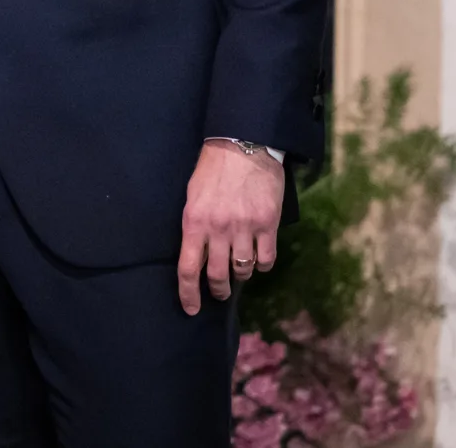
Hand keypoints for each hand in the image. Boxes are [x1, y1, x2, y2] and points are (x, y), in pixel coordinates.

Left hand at [176, 140, 282, 314]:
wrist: (243, 146)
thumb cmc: (212, 171)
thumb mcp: (192, 197)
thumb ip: (194, 226)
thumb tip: (197, 254)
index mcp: (194, 222)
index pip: (188, 269)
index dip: (189, 294)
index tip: (191, 309)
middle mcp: (218, 229)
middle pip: (218, 275)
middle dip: (218, 290)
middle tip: (219, 292)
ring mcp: (245, 228)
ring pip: (243, 269)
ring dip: (240, 275)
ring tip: (239, 271)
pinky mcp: (267, 224)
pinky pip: (266, 259)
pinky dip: (261, 265)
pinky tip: (257, 259)